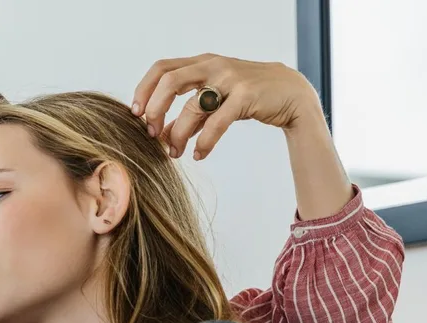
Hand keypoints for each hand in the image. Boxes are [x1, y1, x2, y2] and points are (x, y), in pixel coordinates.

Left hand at [132, 54, 322, 159]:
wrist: (291, 94)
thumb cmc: (246, 96)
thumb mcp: (214, 99)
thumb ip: (187, 114)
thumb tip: (159, 134)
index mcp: (201, 63)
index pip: (162, 68)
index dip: (143, 90)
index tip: (135, 115)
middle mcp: (213, 65)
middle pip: (169, 81)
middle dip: (154, 110)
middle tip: (151, 133)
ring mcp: (230, 78)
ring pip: (192, 105)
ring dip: (177, 134)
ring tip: (175, 153)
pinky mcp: (247, 95)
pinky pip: (217, 122)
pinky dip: (204, 142)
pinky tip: (199, 154)